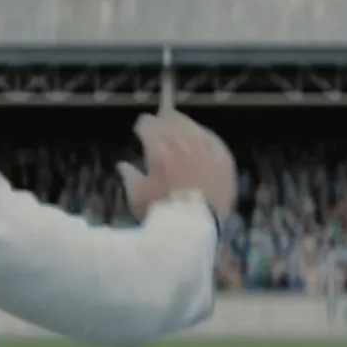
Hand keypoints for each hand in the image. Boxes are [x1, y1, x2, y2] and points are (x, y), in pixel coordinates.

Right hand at [115, 108, 236, 222]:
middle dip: (163, 121)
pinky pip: (212, 138)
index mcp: (158, 147)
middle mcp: (183, 141)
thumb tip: (123, 165)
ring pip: (192, 125)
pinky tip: (200, 142)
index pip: (147, 123)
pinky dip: (203, 138)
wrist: (195, 229)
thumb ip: (130, 176)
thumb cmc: (162, 213)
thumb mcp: (137, 197)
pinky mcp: (223, 158)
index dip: (143, 127)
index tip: (141, 132)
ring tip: (179, 134)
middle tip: (160, 127)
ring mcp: (206, 147)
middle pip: (171, 117)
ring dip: (183, 127)